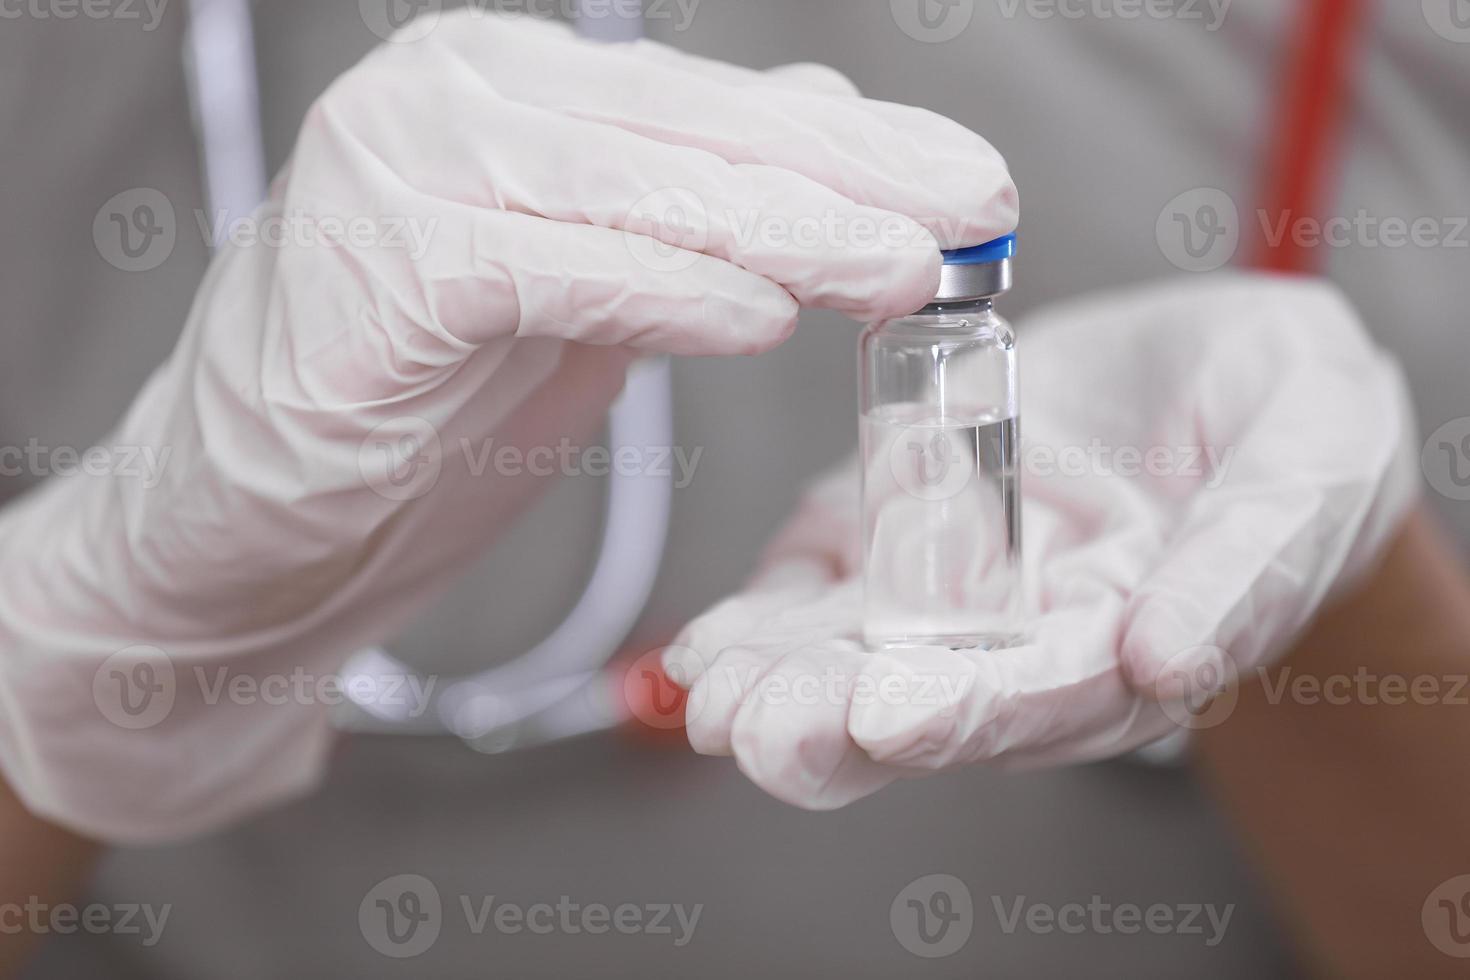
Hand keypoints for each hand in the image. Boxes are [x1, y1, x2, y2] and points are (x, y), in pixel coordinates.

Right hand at [0, 13, 1015, 841]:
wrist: (254, 515)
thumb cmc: (421, 405)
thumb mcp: (583, 290)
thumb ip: (689, 209)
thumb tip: (826, 136)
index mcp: (508, 90)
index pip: (713, 109)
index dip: (854, 144)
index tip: (970, 183)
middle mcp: (452, 99)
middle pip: (690, 135)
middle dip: (849, 179)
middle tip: (974, 212)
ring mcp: (403, 168)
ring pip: (637, 191)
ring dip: (787, 234)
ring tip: (902, 270)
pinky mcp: (379, 265)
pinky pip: (554, 271)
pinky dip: (665, 294)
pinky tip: (761, 316)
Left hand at [665, 275, 1419, 808]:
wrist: (1229, 370)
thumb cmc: (1292, 425)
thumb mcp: (1309, 469)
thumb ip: (1244, 562)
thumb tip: (1167, 660)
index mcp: (1130, 640)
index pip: (1045, 695)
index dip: (970, 709)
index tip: (890, 715)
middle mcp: (1027, 635)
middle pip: (927, 700)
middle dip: (837, 720)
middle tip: (760, 727)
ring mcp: (955, 584)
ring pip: (854, 653)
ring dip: (777, 678)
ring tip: (711, 690)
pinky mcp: (899, 524)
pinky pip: (822, 581)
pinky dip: (763, 611)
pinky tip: (706, 642)